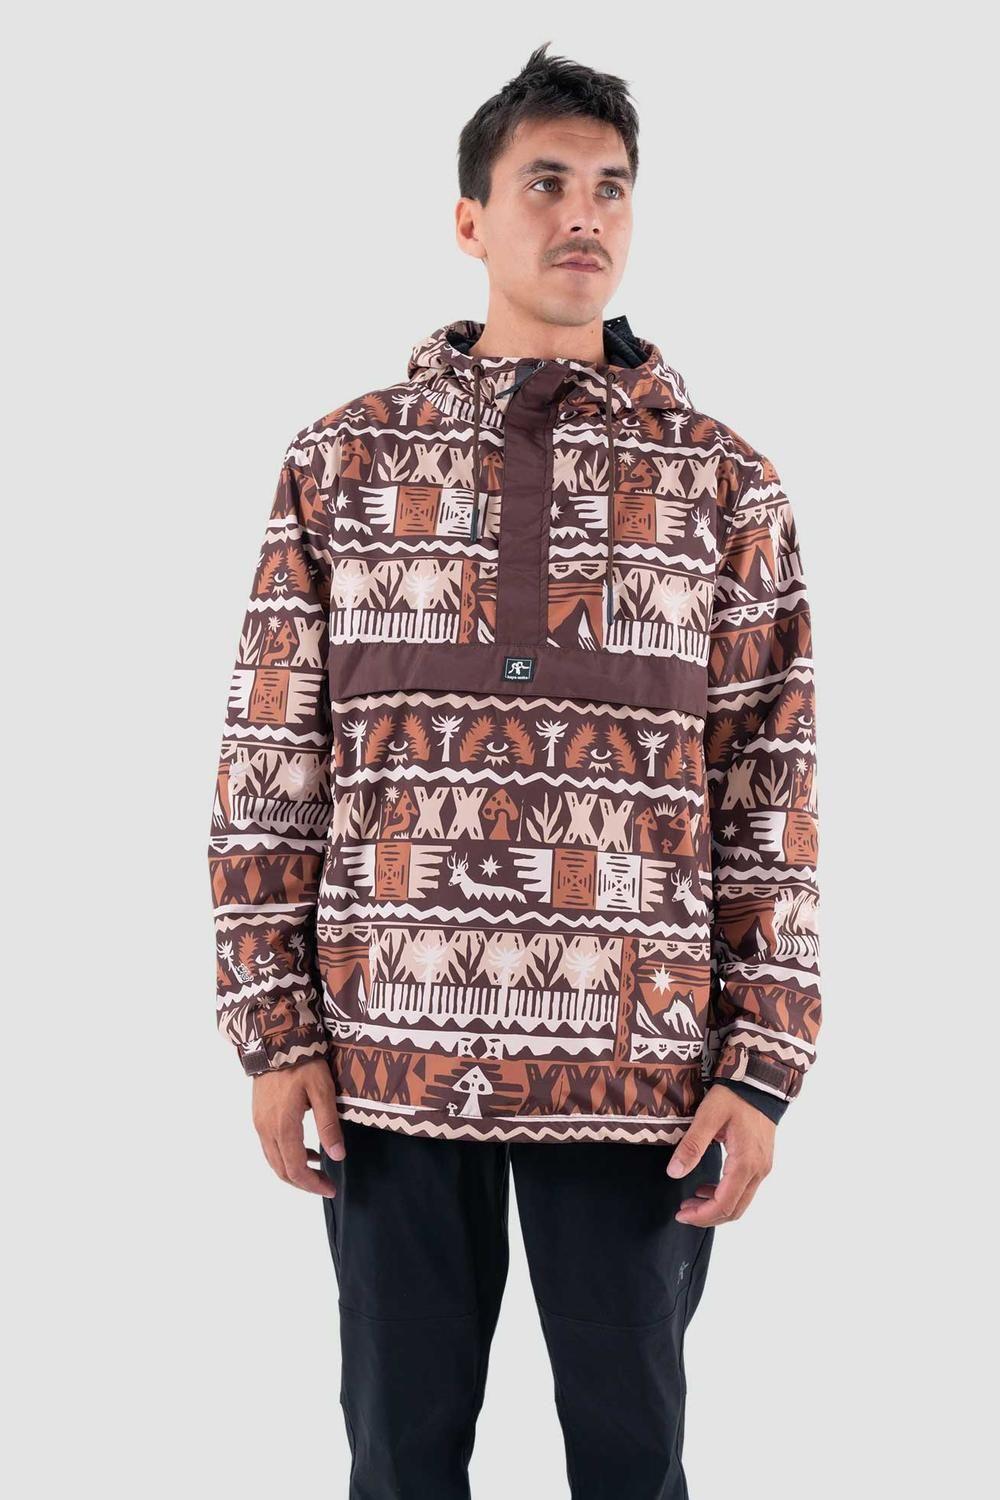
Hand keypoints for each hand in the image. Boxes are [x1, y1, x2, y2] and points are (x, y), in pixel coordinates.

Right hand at [251, 1056, 345, 1196]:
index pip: (296, 1169)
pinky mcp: (258, 1116)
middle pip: (282, 1170)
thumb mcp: (322, 1090)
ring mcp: (260, 1124)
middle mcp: (267, 1130)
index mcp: (283, 1127)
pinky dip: (286, 1156)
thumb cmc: (302, 1063)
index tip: (330, 1189)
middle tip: (325, 1184)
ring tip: (317, 1168)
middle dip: (304, 1183)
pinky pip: (270, 1147)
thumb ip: (328, 1124)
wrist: (275, 1042)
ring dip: (294, 1170)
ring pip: (274, 1161)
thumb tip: (337, 1156)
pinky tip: (304, 1149)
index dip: (313, 1184)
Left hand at [665, 1084, 774, 1225]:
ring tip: (691, 1201)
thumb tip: (674, 1173)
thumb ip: (692, 1145)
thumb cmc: (734, 1096)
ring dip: (716, 1207)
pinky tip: (707, 1188)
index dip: (702, 1215)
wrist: (759, 1082)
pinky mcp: (761, 1162)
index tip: (681, 1214)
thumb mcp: (708, 1116)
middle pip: (734, 1210)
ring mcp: (762, 1168)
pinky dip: (725, 1196)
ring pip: (740, 1203)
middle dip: (707, 1216)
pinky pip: (744, 1190)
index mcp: (745, 1163)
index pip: (724, 1204)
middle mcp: (758, 1171)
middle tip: (683, 1212)